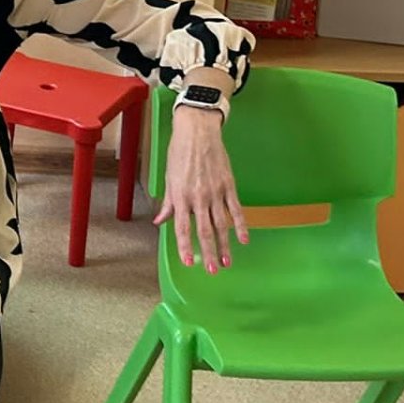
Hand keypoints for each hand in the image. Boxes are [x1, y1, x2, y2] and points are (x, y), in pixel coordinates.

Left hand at [154, 110, 246, 272]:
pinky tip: (244, 240)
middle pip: (204, 231)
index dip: (185, 247)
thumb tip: (159, 222)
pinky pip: (236, 210)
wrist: (198, 131)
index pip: (182, 227)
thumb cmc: (179, 153)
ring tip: (226, 262)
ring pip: (222, 224)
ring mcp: (216, 192)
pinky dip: (241, 225)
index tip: (188, 262)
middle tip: (211, 271)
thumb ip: (168, 203)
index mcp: (180, 196)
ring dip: (224, 245)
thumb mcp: (169, 178)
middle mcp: (198, 197)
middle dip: (208, 253)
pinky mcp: (229, 185)